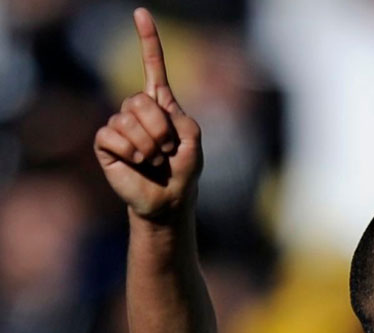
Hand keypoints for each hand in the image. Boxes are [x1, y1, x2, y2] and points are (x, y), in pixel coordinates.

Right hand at [94, 8, 201, 219]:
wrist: (169, 199)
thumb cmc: (183, 169)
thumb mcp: (193, 138)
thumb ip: (179, 116)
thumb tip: (152, 106)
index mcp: (162, 104)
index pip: (153, 66)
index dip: (148, 41)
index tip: (141, 13)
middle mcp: (137, 110)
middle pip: (138, 99)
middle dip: (158, 128)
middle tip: (167, 150)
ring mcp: (120, 125)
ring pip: (126, 119)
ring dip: (147, 144)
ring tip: (154, 160)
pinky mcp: (106, 143)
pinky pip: (112, 134)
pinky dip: (130, 151)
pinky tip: (136, 161)